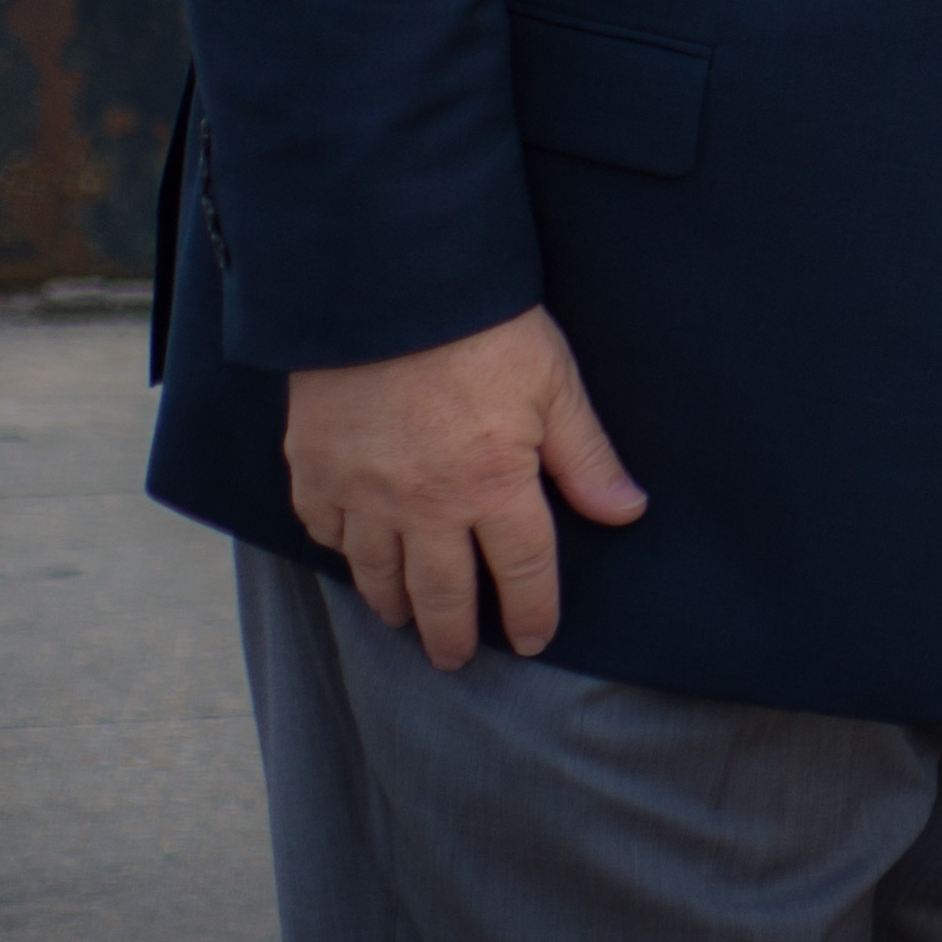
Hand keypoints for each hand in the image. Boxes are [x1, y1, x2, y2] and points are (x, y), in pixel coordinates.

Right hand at [285, 304, 647, 671]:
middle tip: (456, 660)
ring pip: (377, 577)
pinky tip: (355, 554)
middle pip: (442, 596)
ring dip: (395, 607)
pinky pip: (326, 534)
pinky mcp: (314, 471)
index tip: (533, 639)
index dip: (532, 613)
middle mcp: (425, 507)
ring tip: (407, 620)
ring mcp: (363, 494)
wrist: (387, 281)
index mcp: (493, 486)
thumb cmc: (482, 325)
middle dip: (453, 637)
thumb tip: (627, 511)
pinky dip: (342, 551)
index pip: (522, 572)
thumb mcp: (553, 381)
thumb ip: (586, 456)